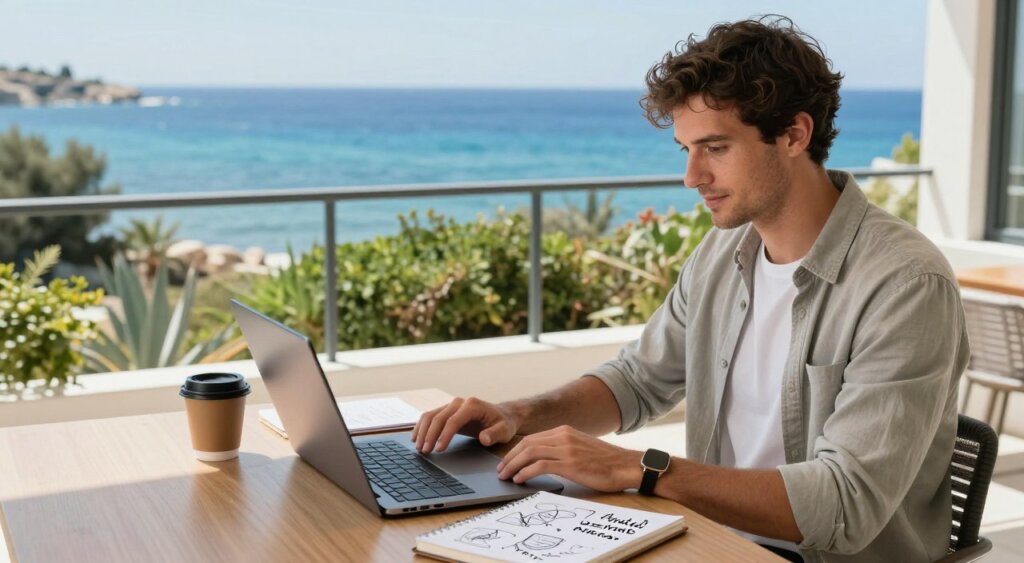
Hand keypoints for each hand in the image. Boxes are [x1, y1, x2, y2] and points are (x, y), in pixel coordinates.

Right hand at [411, 397, 519, 452]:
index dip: (444, 435)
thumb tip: (484, 438)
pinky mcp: (446, 411)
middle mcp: (459, 402)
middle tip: (425, 452)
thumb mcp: (504, 430)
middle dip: (430, 435)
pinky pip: (430, 417)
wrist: (502, 415)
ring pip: (430, 416)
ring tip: (419, 448)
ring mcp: (451, 405)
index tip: (439, 449)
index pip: (453, 420)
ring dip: (422, 431)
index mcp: (472, 405)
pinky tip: (416, 438)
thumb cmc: (503, 423)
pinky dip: (421, 427)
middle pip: (438, 418)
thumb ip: (494, 434)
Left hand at [496, 425, 643, 491]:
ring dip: (513, 465)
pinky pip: (540, 465)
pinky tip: (520, 480)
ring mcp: (566, 448)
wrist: (626, 466)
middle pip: (526, 444)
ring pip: (530, 453)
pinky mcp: (570, 463)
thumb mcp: (581, 448)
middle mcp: (563, 436)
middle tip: (501, 470)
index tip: (507, 462)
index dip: (516, 450)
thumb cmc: (607, 462)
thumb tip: (544, 461)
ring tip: (506, 476)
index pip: (532, 438)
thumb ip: (564, 449)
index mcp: (565, 431)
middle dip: (510, 458)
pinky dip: (525, 472)